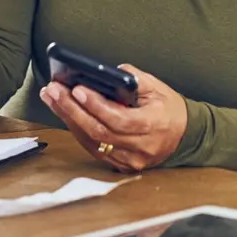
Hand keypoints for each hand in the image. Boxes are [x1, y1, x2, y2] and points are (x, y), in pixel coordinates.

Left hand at [39, 64, 186, 173]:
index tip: (77, 89)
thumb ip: (132, 78)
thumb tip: (104, 72)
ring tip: (51, 97)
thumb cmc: (169, 109)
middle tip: (52, 90)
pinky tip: (64, 112)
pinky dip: (77, 129)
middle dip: (71, 109)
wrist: (185, 135)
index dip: (95, 105)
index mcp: (153, 126)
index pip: (118, 119)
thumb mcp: (157, 87)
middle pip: (99, 131)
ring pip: (92, 141)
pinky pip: (94, 148)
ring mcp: (129, 160)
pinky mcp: (120, 165)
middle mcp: (140, 148)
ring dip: (68, 118)